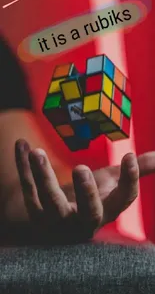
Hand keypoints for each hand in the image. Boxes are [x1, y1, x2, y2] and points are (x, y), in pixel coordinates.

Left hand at [10, 139, 153, 244]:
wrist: (58, 217)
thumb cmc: (90, 198)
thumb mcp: (112, 184)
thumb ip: (136, 171)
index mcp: (106, 211)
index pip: (123, 200)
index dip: (129, 180)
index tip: (129, 156)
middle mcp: (83, 220)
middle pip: (86, 212)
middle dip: (86, 193)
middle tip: (81, 168)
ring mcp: (56, 219)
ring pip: (48, 202)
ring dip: (42, 176)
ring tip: (37, 152)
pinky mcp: (34, 211)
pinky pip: (27, 189)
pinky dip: (22, 167)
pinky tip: (21, 143)